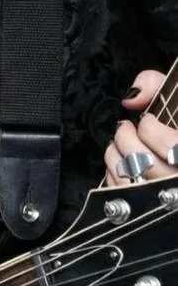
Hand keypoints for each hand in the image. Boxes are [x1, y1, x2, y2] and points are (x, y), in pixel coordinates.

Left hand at [103, 70, 177, 185]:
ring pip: (132, 181)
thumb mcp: (176, 94)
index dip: (150, 129)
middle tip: (125, 129)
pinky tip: (120, 161)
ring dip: (115, 156)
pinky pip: (123, 193)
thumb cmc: (174, 121)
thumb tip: (131, 99)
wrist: (173, 145)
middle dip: (126, 140)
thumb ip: (153, 84)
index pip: (169, 145)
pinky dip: (114, 174)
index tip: (147, 121)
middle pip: (146, 164)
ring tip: (119, 142)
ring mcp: (167, 194)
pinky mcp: (147, 202)